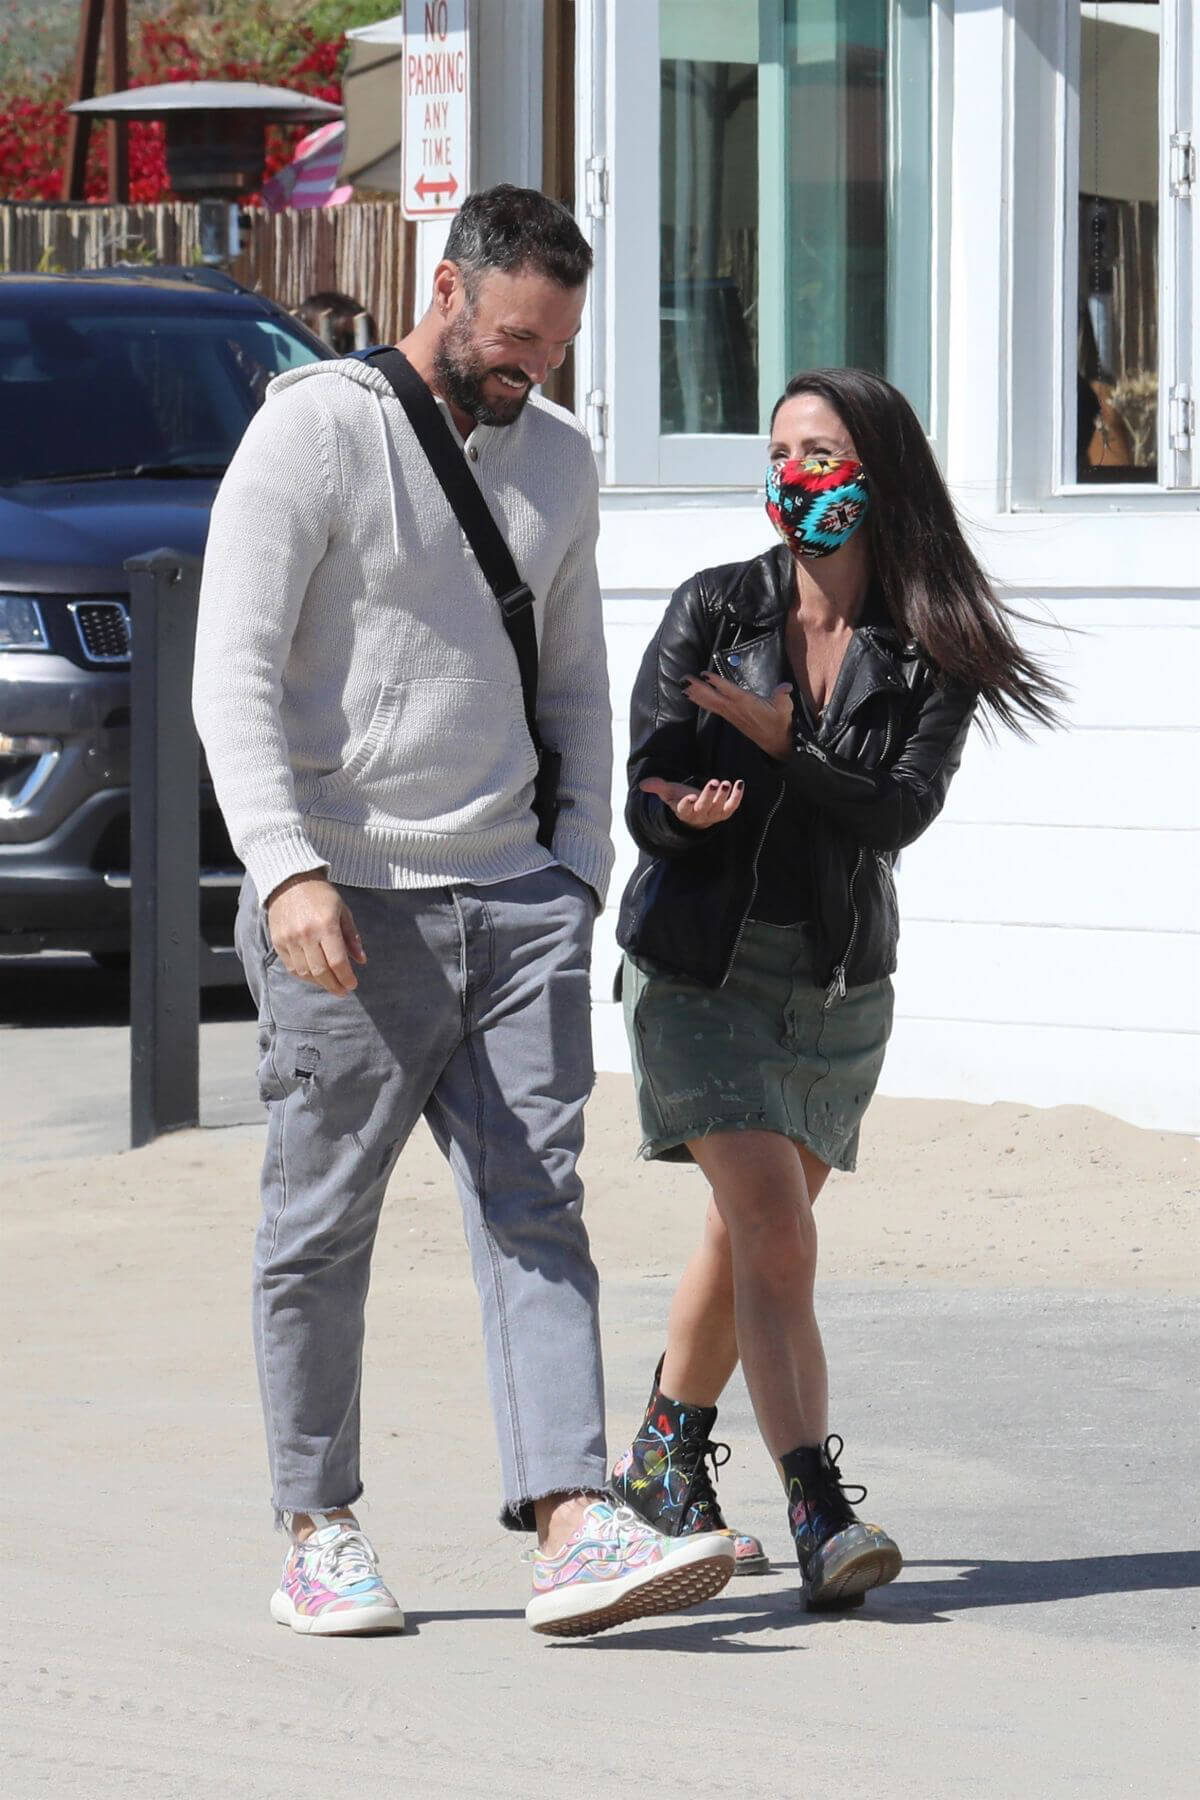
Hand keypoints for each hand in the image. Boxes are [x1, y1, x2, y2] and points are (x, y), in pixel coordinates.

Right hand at [266, 873, 365, 996]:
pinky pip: (291, 967)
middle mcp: (306, 934)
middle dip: (335, 985)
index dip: (346, 978)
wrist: (289, 881)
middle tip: (343, 991)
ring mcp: (290, 939)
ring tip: (330, 984)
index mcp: (326, 925)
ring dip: (320, 983)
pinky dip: (304, 976)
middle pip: (321, 972)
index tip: (353, 985)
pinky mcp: (278, 942)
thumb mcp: (342, 910)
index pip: (337, 962)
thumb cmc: (321, 895)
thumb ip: (352, 937)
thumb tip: (361, 961)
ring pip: (305, 973)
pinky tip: (314, 977)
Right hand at [640, 776, 743, 828]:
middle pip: (704, 807)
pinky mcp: (724, 813)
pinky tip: (739, 783)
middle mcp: (699, 816)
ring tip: (726, 783)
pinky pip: (732, 807)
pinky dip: (737, 797)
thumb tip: (643, 784)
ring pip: (719, 808)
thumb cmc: (682, 801)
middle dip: (709, 795)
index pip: (685, 810)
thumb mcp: (669, 793)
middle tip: (714, 782)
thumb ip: (658, 787)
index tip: (690, 797)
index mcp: (684, 812)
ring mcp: (713, 816)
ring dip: (724, 796)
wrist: (696, 815)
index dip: (687, 804)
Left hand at [683, 673, 793, 759]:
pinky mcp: (730, 718)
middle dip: (698, 688)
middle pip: (713, 697)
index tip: (703, 674)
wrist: (776, 742)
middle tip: (684, 679)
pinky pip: (713, 708)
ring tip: (683, 686)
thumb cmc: (779, 722)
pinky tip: (694, 697)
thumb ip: (783, 694)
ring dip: (696, 694)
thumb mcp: (785, 707)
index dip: (716, 682)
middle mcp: (735, 708)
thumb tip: (785, 686)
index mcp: (746, 703)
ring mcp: (731, 714)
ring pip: (710, 703)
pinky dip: (702, 702)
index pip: (728, 691)